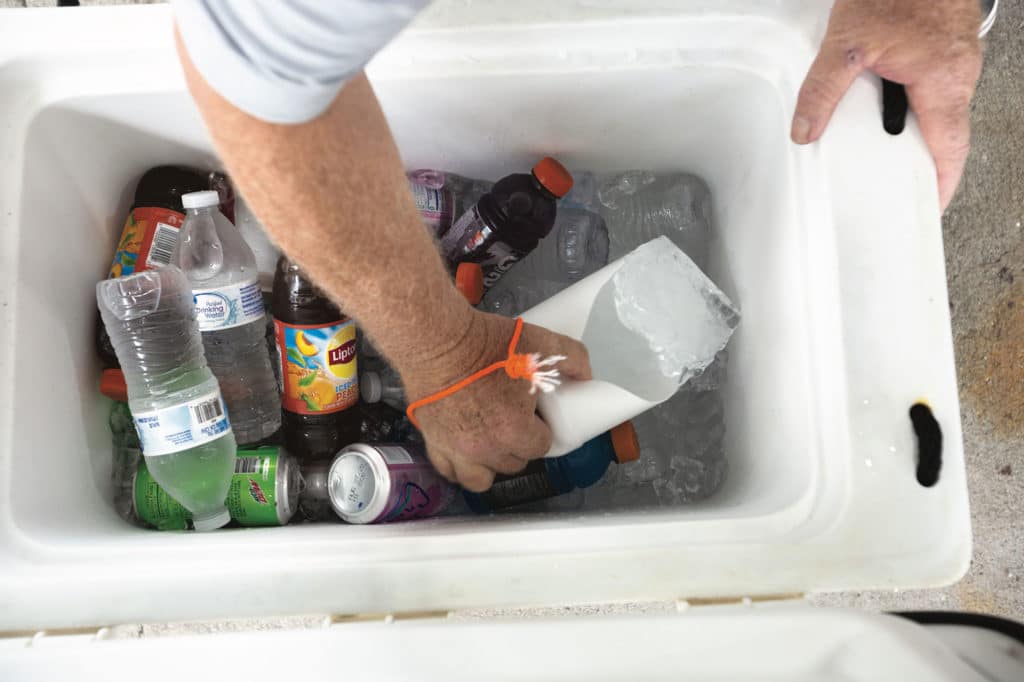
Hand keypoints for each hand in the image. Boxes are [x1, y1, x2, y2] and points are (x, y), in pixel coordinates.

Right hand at [399, 311, 591, 491]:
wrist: (437, 338)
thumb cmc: (486, 342)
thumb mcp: (539, 342)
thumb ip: (572, 358)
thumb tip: (586, 375)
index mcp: (514, 430)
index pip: (540, 447)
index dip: (541, 431)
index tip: (536, 417)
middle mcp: (485, 448)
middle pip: (512, 464)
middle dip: (519, 447)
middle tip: (515, 422)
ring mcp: (456, 449)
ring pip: (479, 479)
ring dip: (490, 465)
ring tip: (491, 444)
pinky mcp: (432, 440)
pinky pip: (448, 470)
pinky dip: (458, 466)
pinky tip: (464, 450)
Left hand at [791, 0, 982, 209]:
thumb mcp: (846, 44)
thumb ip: (822, 91)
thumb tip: (805, 130)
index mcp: (943, 81)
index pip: (950, 149)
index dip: (940, 183)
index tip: (928, 205)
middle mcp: (960, 72)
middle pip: (946, 132)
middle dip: (922, 159)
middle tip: (897, 180)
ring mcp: (959, 57)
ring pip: (942, 108)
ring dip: (917, 126)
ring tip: (888, 142)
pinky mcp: (949, 44)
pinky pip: (938, 85)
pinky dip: (918, 100)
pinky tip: (891, 97)